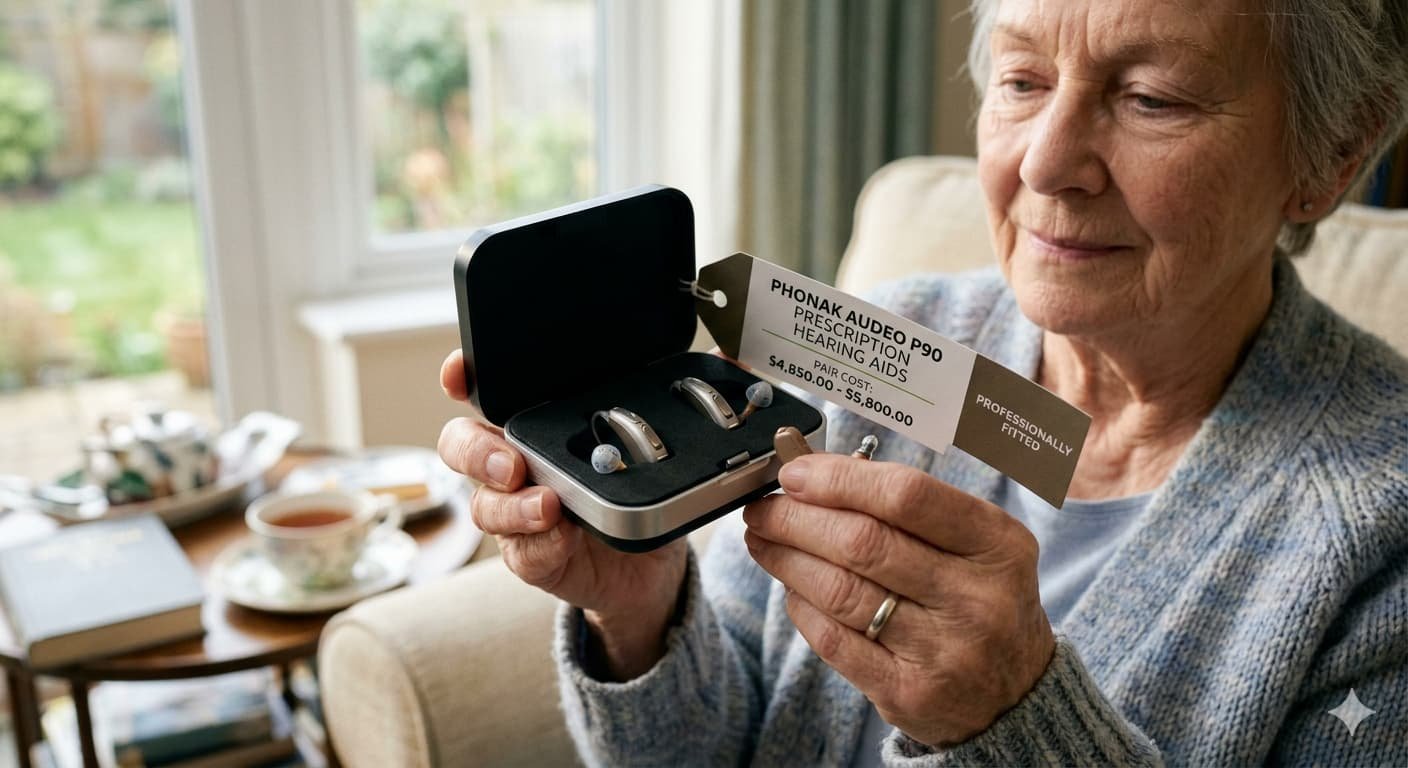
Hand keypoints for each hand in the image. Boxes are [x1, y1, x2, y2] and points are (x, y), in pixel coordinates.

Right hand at [437, 350, 687, 679]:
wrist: (648, 568)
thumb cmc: (639, 491)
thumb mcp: (657, 443)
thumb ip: (684, 401)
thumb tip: (728, 360)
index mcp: (537, 422)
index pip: (485, 390)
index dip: (463, 377)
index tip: (460, 374)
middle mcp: (515, 462)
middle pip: (463, 445)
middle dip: (477, 450)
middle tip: (513, 462)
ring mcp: (517, 510)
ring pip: (485, 504)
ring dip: (512, 506)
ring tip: (548, 506)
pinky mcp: (532, 554)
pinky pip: (520, 551)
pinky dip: (539, 543)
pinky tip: (561, 535)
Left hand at [741, 453, 1053, 745]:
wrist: (1015, 695)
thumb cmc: (979, 600)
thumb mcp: (975, 544)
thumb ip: (908, 508)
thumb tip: (817, 474)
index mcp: (998, 544)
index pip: (906, 496)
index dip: (840, 479)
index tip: (796, 473)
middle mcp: (976, 598)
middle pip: (863, 543)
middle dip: (797, 519)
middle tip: (764, 509)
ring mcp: (944, 651)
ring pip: (840, 591)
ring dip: (787, 560)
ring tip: (763, 541)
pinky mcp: (909, 693)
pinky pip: (833, 640)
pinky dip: (801, 606)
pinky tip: (791, 588)